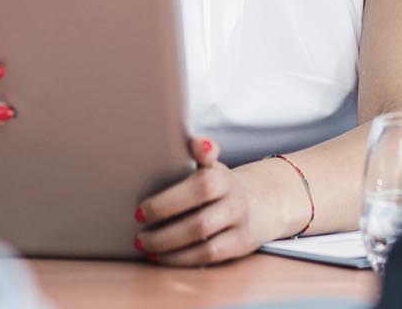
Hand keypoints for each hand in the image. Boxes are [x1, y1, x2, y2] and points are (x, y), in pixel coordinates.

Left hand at [133, 138, 282, 265]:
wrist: (264, 203)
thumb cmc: (221, 186)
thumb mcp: (212, 166)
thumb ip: (197, 154)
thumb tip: (195, 143)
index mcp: (222, 174)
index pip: (206, 167)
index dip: (185, 174)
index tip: (152, 192)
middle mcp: (233, 195)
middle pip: (199, 201)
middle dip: (163, 209)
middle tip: (137, 217)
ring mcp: (239, 220)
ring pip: (201, 232)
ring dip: (166, 240)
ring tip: (143, 243)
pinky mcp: (240, 244)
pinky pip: (207, 254)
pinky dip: (180, 258)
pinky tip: (161, 257)